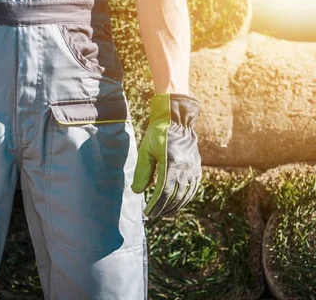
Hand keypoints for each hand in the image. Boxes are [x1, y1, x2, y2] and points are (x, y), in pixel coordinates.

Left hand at [132, 93, 201, 217]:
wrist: (177, 121)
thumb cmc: (158, 134)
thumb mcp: (146, 151)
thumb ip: (142, 172)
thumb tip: (137, 192)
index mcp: (171, 163)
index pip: (163, 192)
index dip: (155, 205)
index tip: (147, 212)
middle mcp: (185, 168)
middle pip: (175, 196)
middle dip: (164, 208)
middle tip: (153, 215)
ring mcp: (193, 169)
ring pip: (186, 195)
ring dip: (174, 206)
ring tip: (163, 212)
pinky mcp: (197, 168)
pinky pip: (193, 188)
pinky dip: (185, 198)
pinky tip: (177, 203)